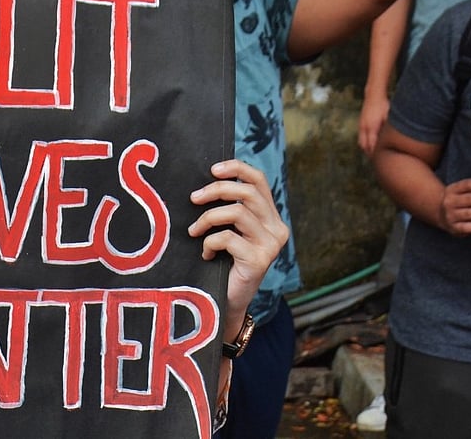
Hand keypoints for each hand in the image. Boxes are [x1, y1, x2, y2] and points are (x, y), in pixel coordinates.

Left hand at [187, 160, 288, 331]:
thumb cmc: (223, 263)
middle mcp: (276, 228)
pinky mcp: (259, 260)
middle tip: (193, 198)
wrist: (227, 301)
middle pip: (247, 192)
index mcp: (270, 217)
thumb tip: (205, 183)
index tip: (212, 168)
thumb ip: (228, 209)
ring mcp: (270, 245)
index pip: (259, 180)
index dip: (237, 169)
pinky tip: (205, 254)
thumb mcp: (229, 230)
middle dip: (215, 190)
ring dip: (207, 219)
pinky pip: (227, 238)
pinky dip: (209, 243)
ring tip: (194, 231)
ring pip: (237, 212)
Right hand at [359, 92, 389, 155]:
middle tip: (378, 161)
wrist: (373, 95)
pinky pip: (361, 138)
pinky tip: (370, 146)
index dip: (376, 153)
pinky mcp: (360, 124)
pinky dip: (365, 143)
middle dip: (370, 154)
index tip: (381, 160)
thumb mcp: (389, 116)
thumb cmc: (384, 105)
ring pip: (361, 143)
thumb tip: (395, 139)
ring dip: (366, 149)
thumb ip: (389, 129)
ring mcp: (361, 126)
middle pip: (365, 146)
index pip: (372, 144)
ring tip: (374, 156)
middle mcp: (365, 128)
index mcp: (372, 127)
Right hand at [439, 178, 470, 235]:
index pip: (468, 184)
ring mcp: (450, 215)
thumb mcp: (463, 191)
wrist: (441, 214)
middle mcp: (449, 202)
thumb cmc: (460, 201)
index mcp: (452, 189)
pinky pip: (468, 227)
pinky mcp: (454, 227)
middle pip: (470, 198)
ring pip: (470, 213)